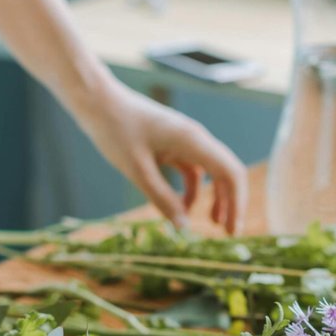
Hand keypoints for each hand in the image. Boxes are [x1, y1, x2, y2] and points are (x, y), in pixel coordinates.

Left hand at [74, 79, 247, 234]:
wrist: (98, 101)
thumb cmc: (115, 130)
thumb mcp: (137, 170)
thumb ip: (161, 199)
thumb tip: (184, 227)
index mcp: (193, 141)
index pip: (231, 173)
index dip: (237, 203)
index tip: (232, 231)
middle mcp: (196, 138)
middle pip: (227, 172)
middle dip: (231, 203)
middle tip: (228, 234)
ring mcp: (185, 140)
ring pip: (212, 171)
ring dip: (215, 197)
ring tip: (214, 224)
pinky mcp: (172, 143)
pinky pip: (192, 169)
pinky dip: (193, 189)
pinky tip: (184, 207)